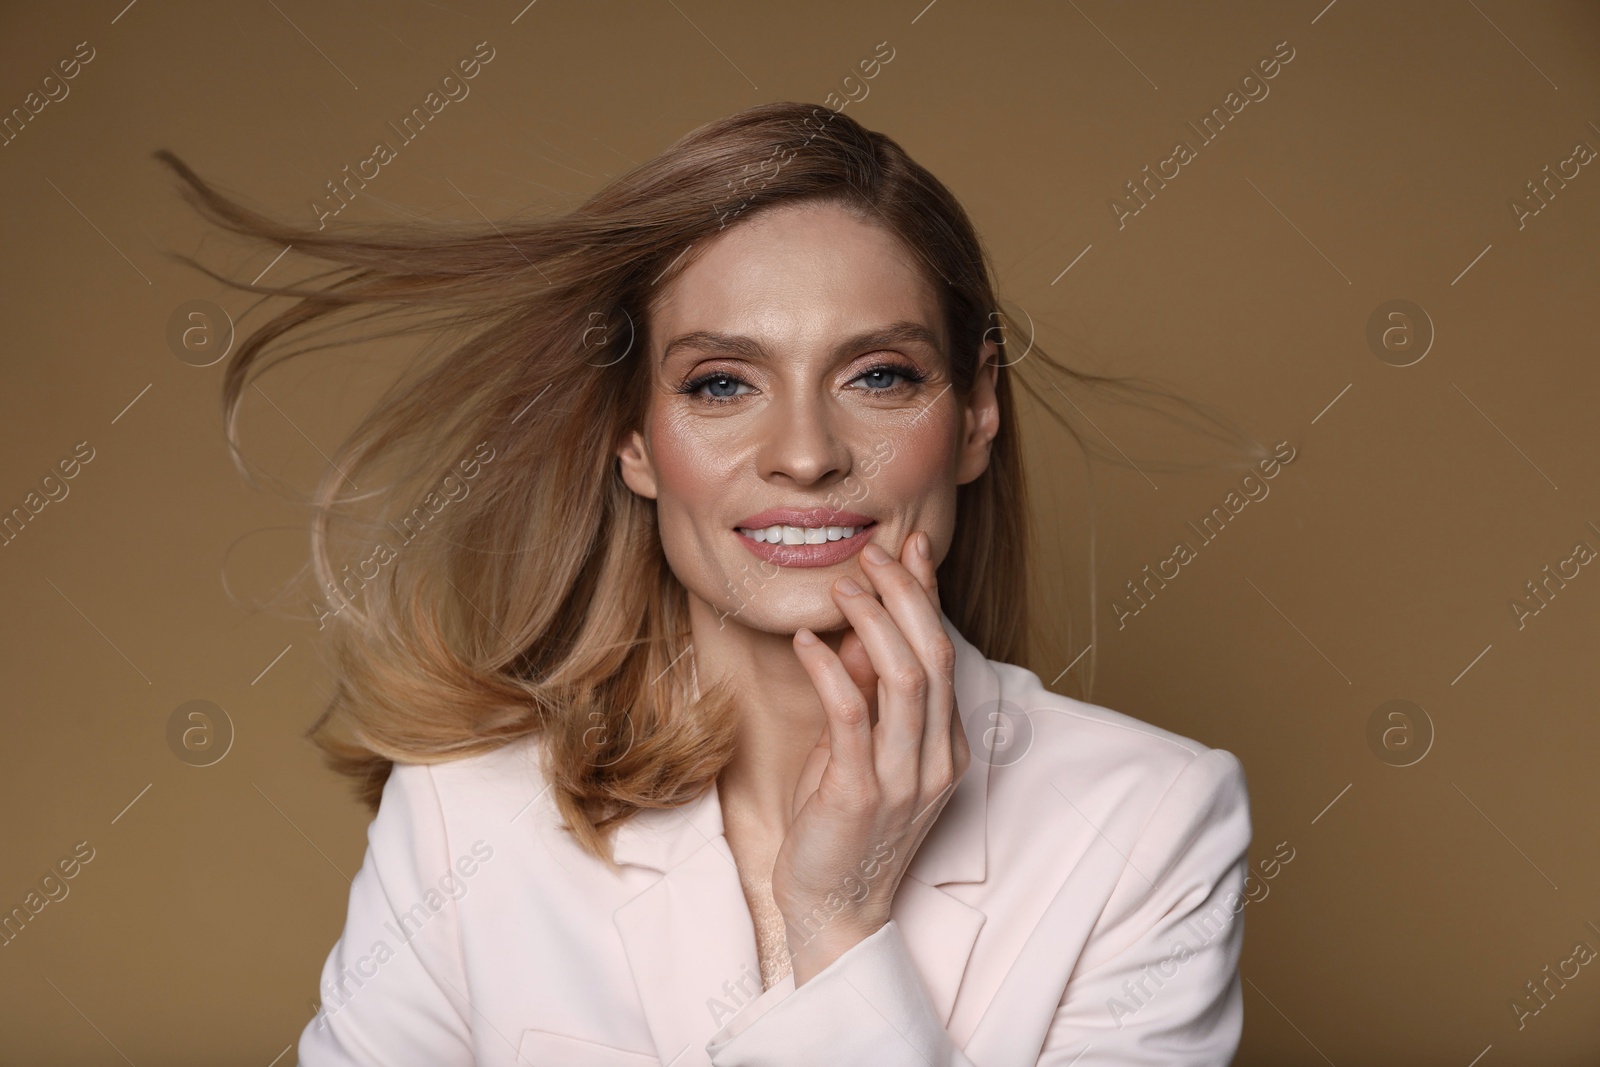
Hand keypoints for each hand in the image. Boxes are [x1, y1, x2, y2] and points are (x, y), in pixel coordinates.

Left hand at [770, 530, 971, 985]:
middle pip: (932, 655)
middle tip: (874, 555)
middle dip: (906, 595)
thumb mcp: (857, 751)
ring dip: (875, 622)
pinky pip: (852, 716)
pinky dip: (829, 670)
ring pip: (905, 678)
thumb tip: (861, 630)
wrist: (835, 910)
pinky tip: (805, 643)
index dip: (928, 597)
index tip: (910, 548)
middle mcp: (935, 758)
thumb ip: (866, 695)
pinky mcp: (861, 794)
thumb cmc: (841, 829)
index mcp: (945, 745)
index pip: (943, 653)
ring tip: (844, 587)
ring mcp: (904, 778)